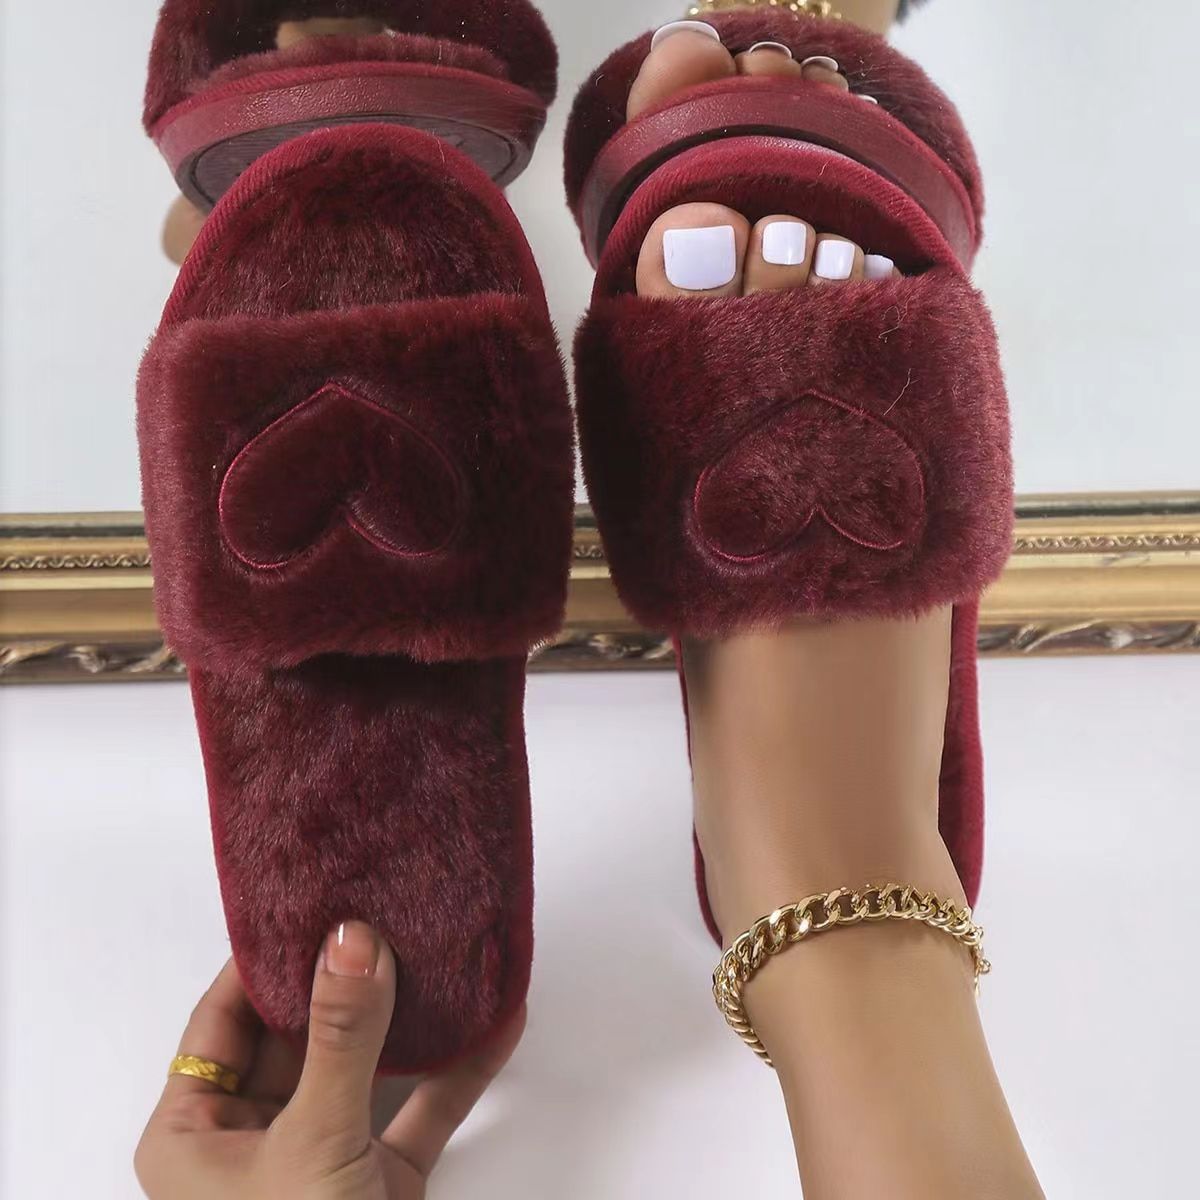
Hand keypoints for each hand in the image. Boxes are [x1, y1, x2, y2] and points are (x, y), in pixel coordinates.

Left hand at [136, 922, 523, 1198]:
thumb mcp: (311, 1145)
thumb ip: (337, 1038)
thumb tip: (350, 937)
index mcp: (194, 1134)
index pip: (224, 1018)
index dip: (266, 955)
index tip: (314, 894)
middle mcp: (254, 1138)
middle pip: (302, 1031)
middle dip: (351, 974)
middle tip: (390, 904)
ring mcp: (322, 1156)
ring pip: (367, 1064)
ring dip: (412, 1015)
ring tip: (443, 947)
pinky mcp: (381, 1181)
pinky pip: (421, 1109)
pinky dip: (459, 1069)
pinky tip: (497, 1020)